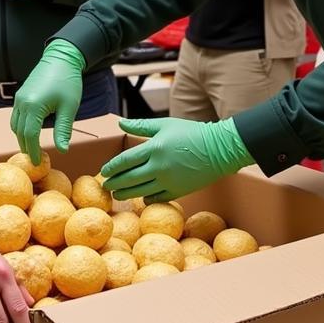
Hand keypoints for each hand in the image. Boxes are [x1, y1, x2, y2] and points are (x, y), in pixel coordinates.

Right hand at [10, 39, 84, 163]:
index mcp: (33, 106)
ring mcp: (19, 98)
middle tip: (35, 160)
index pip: (29, 136)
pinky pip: (16, 116)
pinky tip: (30, 132)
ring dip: (22, 137)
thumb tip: (62, 150)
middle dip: (26, 147)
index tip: (38, 163)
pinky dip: (21, 127)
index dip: (33, 151)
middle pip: (19, 132)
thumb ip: (63, 129)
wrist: (61, 58)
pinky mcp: (20, 95)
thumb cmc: (68, 82)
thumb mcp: (69, 107)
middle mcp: (22, 103)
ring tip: (32, 148)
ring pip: (15, 124)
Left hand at [100, 117, 254, 201]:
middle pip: (130, 178)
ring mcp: (169, 181)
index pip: (126, 160)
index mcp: (155, 148)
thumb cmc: (192, 132)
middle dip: (115, 183)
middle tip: (105, 186)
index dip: (112, 167)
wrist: (219, 149)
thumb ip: (141, 125)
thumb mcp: (165, 125)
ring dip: (126, 193)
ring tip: (116, 194)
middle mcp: (159, 166)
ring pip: (141, 191)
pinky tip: (141, 197)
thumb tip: (120, 123)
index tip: (104, 171)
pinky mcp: (179, 191)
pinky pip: (157, 198)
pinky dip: (146, 199)